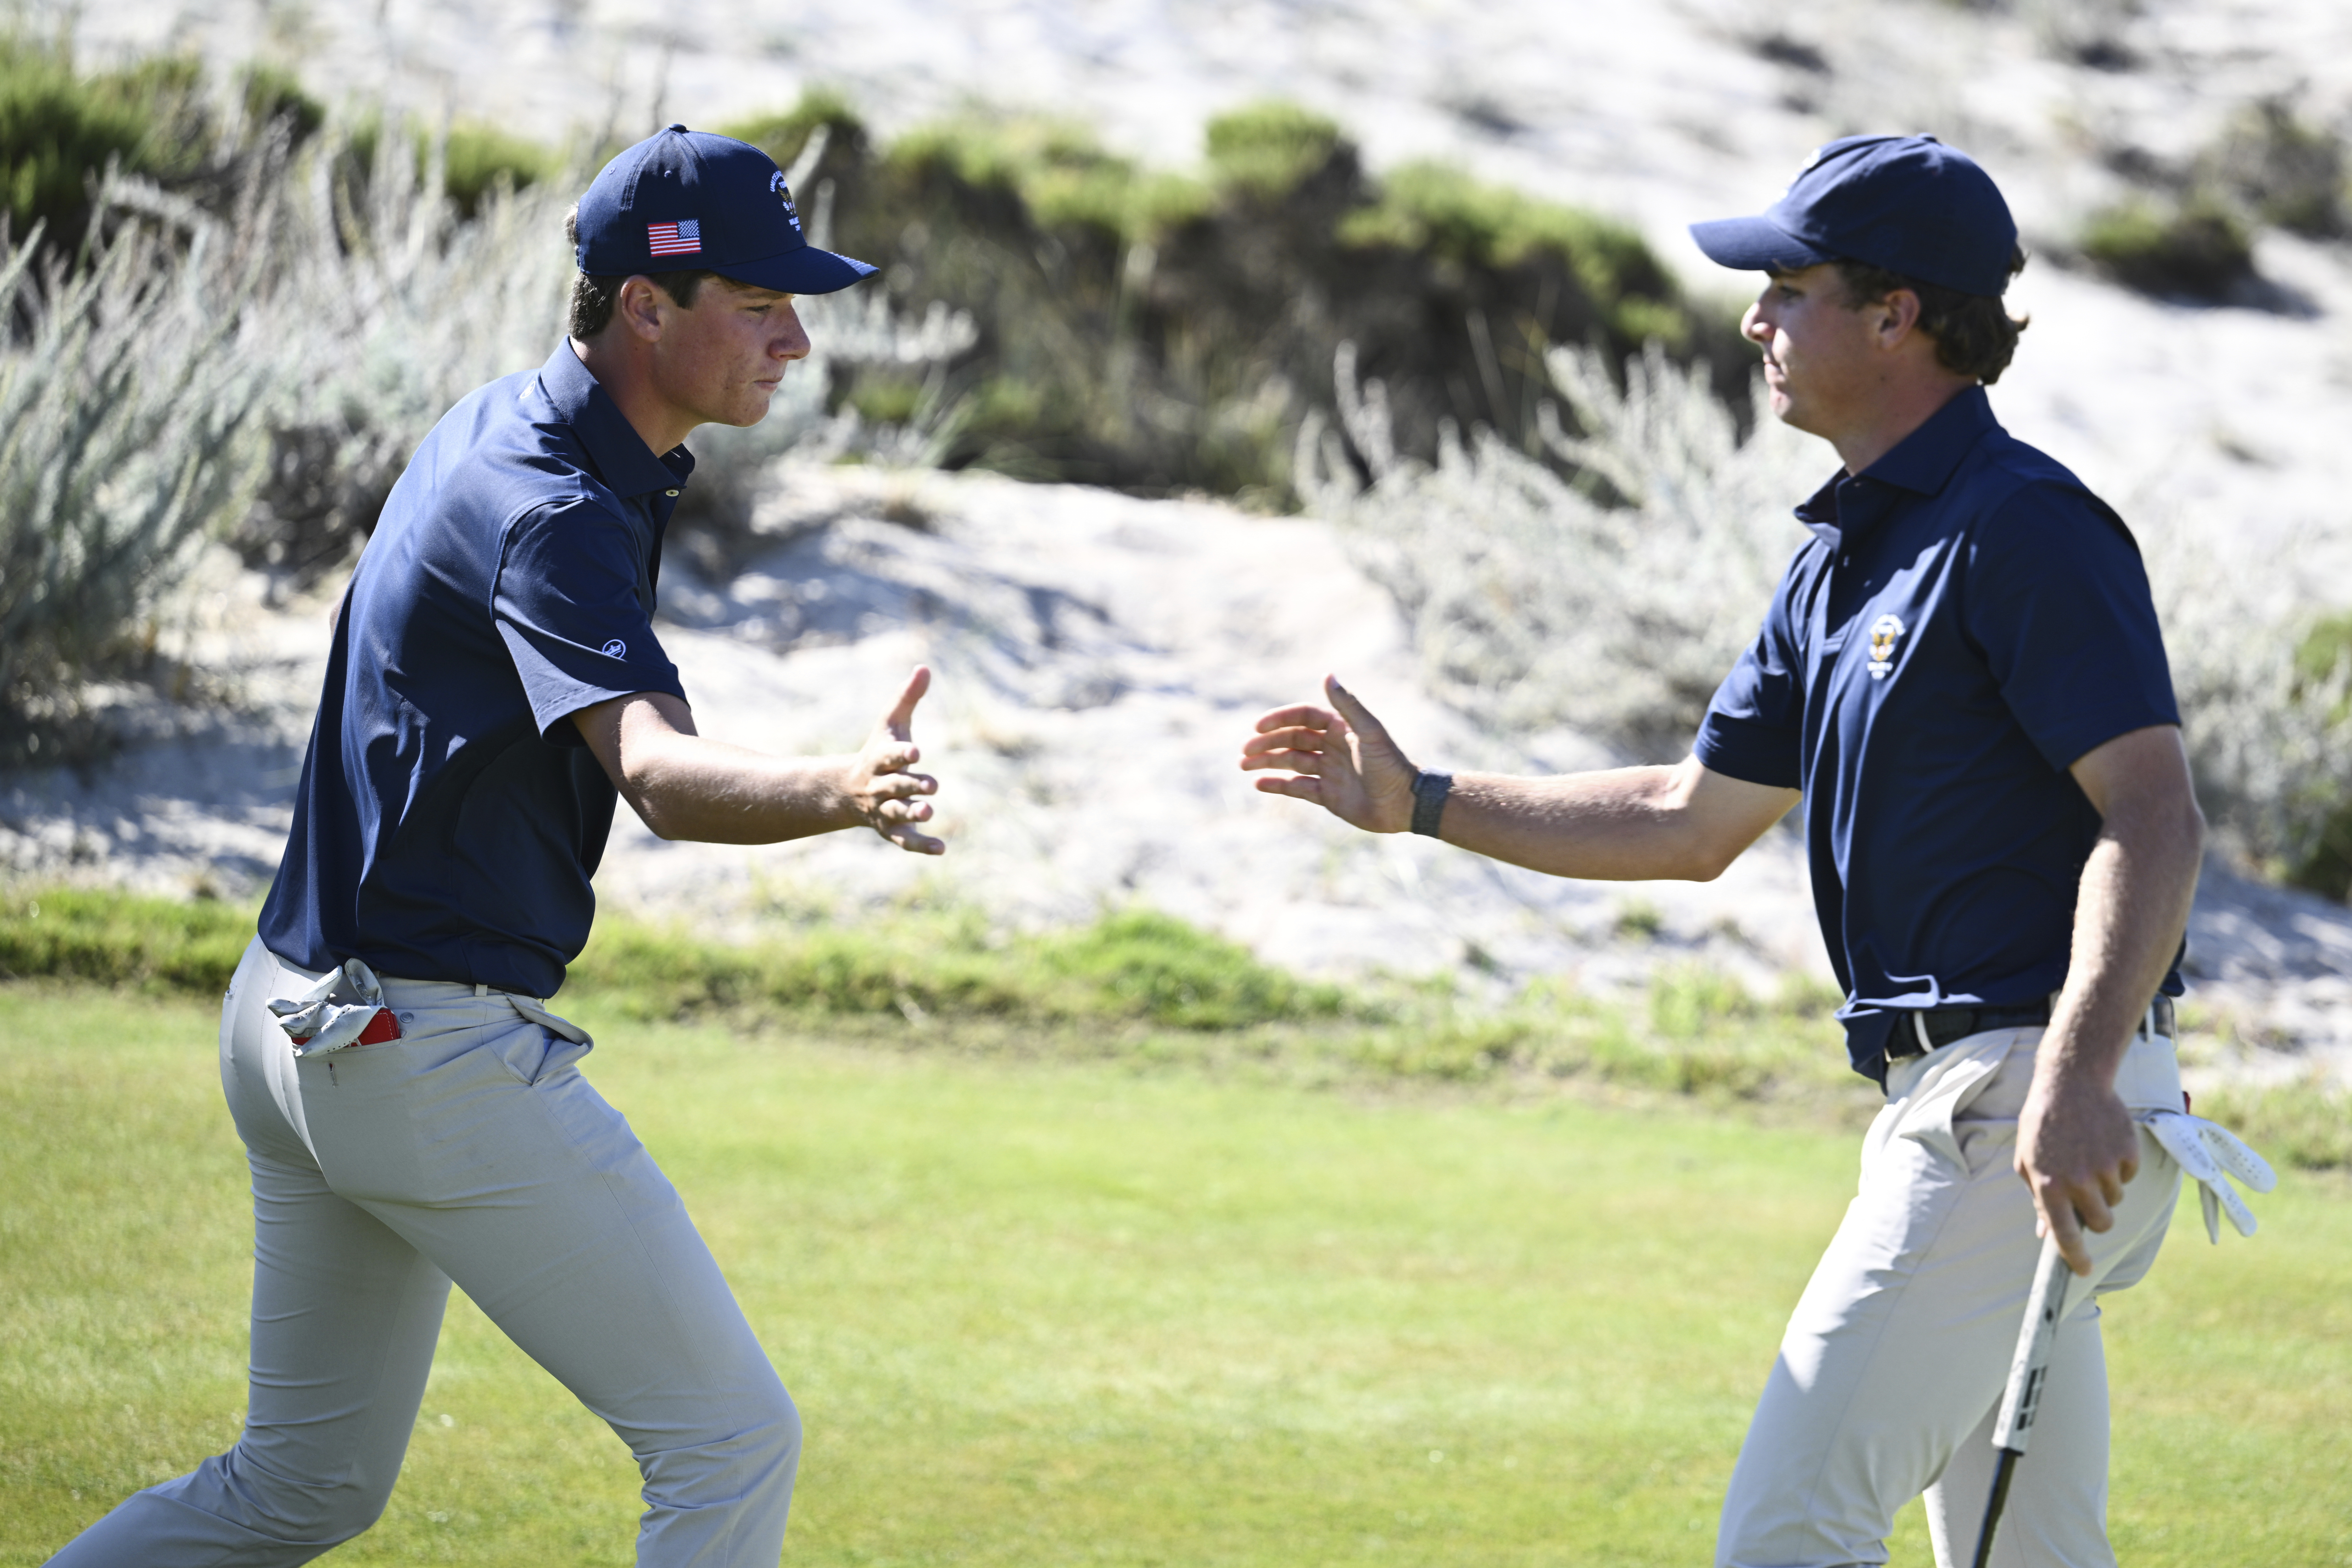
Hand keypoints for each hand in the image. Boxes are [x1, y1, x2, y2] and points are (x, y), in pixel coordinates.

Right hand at [846, 666, 942, 854]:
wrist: (849, 790)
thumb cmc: (878, 751)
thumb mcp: (890, 723)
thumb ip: (907, 697)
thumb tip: (925, 667)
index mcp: (880, 759)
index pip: (890, 755)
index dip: (902, 753)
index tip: (915, 751)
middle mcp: (880, 785)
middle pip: (895, 786)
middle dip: (911, 785)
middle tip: (932, 785)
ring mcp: (884, 809)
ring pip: (897, 813)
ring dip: (913, 813)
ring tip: (930, 812)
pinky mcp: (891, 829)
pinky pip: (905, 841)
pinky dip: (921, 846)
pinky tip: (941, 849)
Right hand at [1238, 675, 1418, 833]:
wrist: (1404, 804)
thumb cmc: (1390, 765)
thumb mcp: (1369, 732)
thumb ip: (1347, 705)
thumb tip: (1327, 674)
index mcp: (1340, 729)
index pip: (1303, 718)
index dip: (1280, 720)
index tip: (1258, 727)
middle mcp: (1332, 747)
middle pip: (1292, 740)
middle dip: (1267, 744)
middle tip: (1245, 751)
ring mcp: (1328, 772)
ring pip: (1291, 763)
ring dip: (1267, 762)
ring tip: (1243, 765)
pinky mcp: (1328, 795)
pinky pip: (1297, 788)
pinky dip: (1278, 785)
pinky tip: (1258, 784)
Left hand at [2015, 1073, 2139, 1276]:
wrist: (2071, 1084)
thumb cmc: (2042, 1125)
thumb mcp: (2026, 1162)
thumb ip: (2037, 1199)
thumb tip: (2045, 1235)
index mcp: (2049, 1185)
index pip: (2065, 1235)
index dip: (2076, 1258)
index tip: (2083, 1271)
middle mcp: (2079, 1181)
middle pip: (2102, 1223)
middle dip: (2097, 1218)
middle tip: (2086, 1197)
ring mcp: (2105, 1168)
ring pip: (2115, 1199)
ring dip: (2105, 1188)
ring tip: (2088, 1157)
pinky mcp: (2127, 1153)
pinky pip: (2128, 1176)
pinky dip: (2118, 1166)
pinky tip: (2102, 1144)